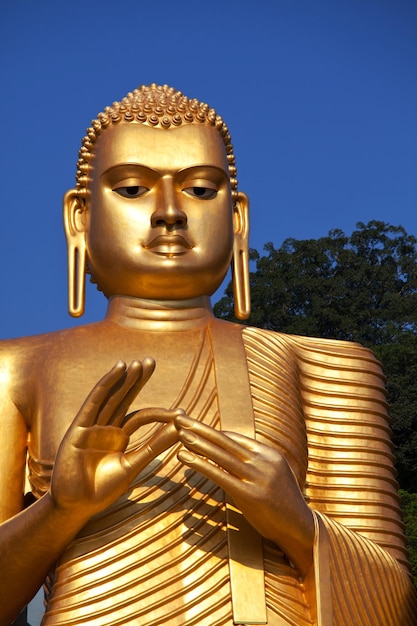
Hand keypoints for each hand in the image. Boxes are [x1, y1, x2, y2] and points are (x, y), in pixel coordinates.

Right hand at [51, 359, 181, 518]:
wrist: (76, 507)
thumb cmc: (102, 489)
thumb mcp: (133, 465)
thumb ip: (154, 446)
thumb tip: (180, 428)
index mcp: (119, 437)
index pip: (141, 417)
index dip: (160, 413)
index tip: (181, 413)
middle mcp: (106, 427)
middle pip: (124, 398)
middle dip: (137, 380)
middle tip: (151, 361)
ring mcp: (92, 426)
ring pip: (111, 396)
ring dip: (124, 379)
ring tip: (138, 363)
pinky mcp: (78, 427)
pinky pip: (94, 401)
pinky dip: (106, 384)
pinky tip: (118, 369)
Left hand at [175, 415, 313, 574]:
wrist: (301, 528)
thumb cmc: (283, 504)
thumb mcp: (273, 476)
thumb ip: (255, 464)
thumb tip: (232, 456)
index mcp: (269, 454)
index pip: (235, 438)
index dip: (212, 432)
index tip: (193, 424)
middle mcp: (263, 461)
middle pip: (225, 440)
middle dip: (200, 428)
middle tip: (179, 416)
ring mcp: (257, 477)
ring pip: (221, 455)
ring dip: (197, 442)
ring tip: (179, 433)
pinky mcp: (250, 495)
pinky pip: (220, 475)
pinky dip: (200, 464)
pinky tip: (185, 457)